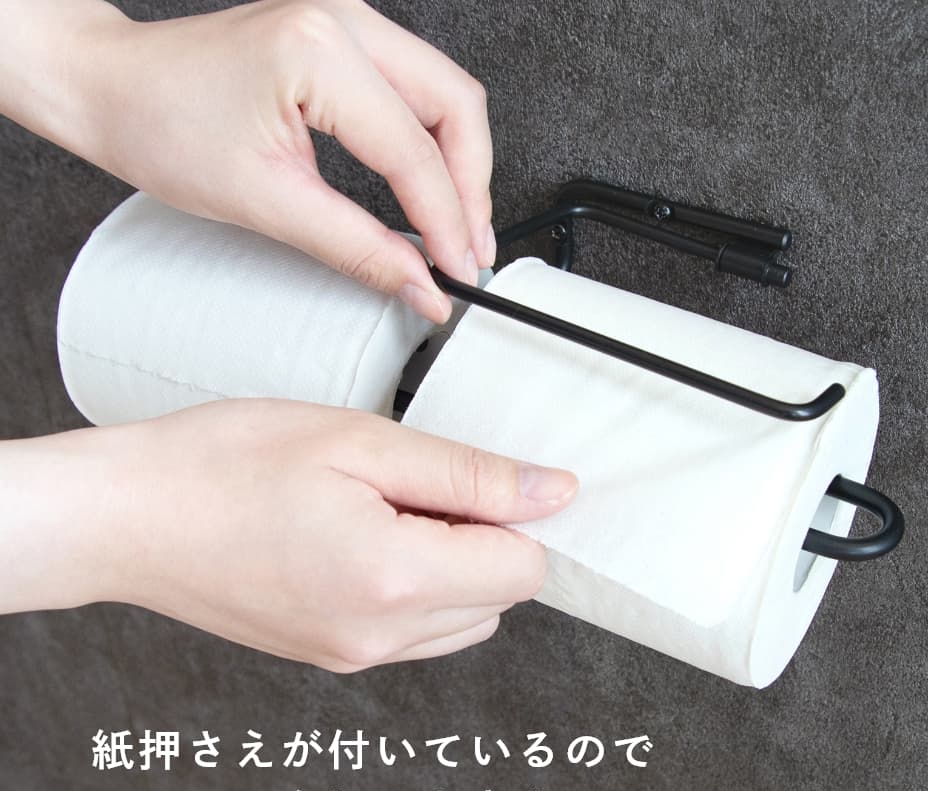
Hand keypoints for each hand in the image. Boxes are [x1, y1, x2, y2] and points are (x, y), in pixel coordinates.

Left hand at [0, 0, 494, 321]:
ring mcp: (345, 23)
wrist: (112, 89)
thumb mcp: (266, 202)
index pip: (413, 152)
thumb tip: (419, 285)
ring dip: (460, 166)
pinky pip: (415, 90)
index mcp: (319, 51)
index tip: (457, 275)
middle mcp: (342, 21)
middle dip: (471, 188)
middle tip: (469, 252)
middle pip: (455, 106)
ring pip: (444, 94)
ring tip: (456, 229)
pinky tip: (429, 188)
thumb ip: (356, 248)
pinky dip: (431, 145)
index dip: (445, 223)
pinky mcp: (340, 39)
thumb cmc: (162, 126)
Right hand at [0, 401, 576, 670]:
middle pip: (499, 598)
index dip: (512, 516)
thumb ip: (469, 475)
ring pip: (461, 619)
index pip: (524, 570)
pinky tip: (358, 541)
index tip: (468, 479)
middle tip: (410, 487)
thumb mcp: (359, 443)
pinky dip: (412, 589)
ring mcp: (352, 657)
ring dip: (450, 566)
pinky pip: (413, 632)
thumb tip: (553, 493)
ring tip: (379, 513)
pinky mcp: (329, 657)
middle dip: (482, 541)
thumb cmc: (223, 465)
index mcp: (395, 582)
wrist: (126, 518)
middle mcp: (380, 638)